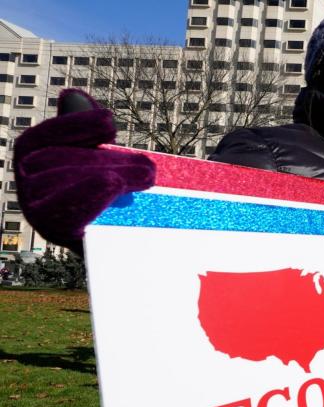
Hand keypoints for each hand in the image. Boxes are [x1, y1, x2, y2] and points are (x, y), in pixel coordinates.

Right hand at [14, 89, 155, 253]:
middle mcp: (27, 188)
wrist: (119, 246)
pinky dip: (88, 195)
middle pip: (56, 162)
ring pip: (62, 183)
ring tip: (145, 177)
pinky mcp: (55, 234)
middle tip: (148, 165)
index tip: (111, 123)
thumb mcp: (99, 159)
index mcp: (32, 163)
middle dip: (104, 159)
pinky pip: (62, 212)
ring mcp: (38, 213)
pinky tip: (112, 184)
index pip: (41, 138)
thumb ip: (83, 128)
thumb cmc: (108, 198)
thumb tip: (72, 95)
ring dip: (108, 174)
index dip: (74, 127)